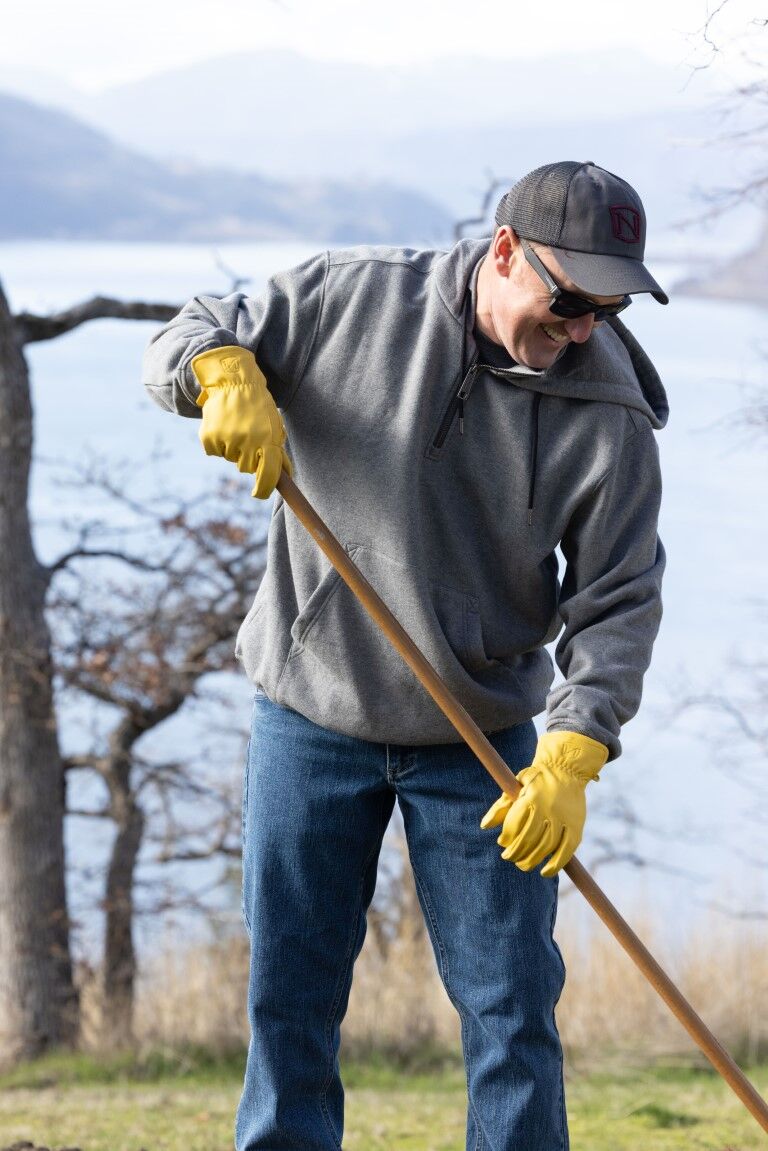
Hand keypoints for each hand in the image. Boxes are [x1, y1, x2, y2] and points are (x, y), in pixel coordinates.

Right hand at [191, 345, 291, 498]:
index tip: (258, 493)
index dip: (264, 488)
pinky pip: (214, 452)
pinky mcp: (209, 436)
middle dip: (248, 458)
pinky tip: (221, 426)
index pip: (268, 473)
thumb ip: (277, 450)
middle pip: (246, 468)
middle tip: (248, 437)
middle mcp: (247, 441)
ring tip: (235, 427)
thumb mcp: (274, 425)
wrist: (233, 381)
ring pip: (230, 459)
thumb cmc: (258, 406)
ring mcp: (227, 439)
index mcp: (267, 439)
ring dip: (233, 449)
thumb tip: (285, 476)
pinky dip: (217, 443)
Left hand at [480, 731, 607, 876]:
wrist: (567, 769)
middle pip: (528, 840)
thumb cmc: (537, 779)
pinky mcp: (576, 828)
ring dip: (531, 861)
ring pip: (545, 848)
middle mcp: (548, 810)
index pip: (514, 825)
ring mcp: (563, 820)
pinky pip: (565, 851)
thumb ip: (501, 805)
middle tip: (509, 857)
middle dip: (515, 853)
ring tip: (522, 864)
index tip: (502, 843)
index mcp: (531, 798)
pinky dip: (555, 865)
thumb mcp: (516, 785)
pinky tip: (544, 871)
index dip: (506, 837)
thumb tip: (485, 826)